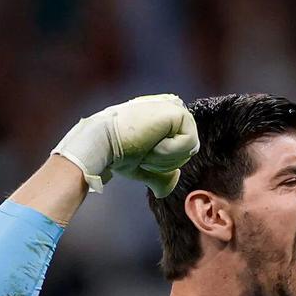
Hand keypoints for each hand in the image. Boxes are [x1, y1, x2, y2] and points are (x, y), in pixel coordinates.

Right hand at [51, 94, 199, 197]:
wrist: (104, 144)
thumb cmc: (117, 154)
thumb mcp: (142, 167)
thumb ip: (159, 175)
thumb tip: (167, 187)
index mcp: (164, 120)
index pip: (182, 151)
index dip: (163, 161)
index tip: (142, 155)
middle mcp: (171, 110)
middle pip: (189, 152)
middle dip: (166, 161)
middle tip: (143, 150)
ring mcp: (174, 108)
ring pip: (191, 149)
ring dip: (166, 157)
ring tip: (145, 145)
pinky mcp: (177, 111)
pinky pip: (189, 142)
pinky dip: (169, 150)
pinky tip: (150, 141)